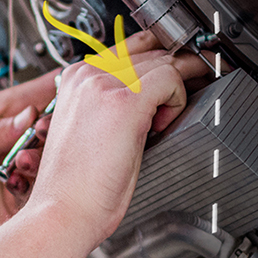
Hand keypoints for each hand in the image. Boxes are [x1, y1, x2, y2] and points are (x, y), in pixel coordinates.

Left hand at [0, 70, 60, 257]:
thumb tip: (26, 116)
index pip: (29, 96)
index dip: (53, 89)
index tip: (74, 87)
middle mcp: (9, 143)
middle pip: (48, 127)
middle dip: (52, 128)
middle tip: (46, 132)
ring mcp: (19, 171)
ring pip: (50, 159)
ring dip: (43, 159)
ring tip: (25, 163)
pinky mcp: (24, 200)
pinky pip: (45, 189)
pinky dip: (38, 186)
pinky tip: (21, 186)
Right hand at [28, 40, 210, 248]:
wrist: (62, 210)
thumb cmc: (76, 183)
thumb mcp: (90, 128)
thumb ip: (112, 102)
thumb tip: (150, 94)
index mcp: (74, 79)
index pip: (128, 47)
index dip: (159, 56)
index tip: (179, 69)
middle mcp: (87, 75)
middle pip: (150, 51)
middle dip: (177, 67)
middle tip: (194, 85)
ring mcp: (104, 85)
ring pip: (164, 61)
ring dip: (179, 85)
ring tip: (172, 116)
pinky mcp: (124, 102)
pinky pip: (170, 79)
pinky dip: (177, 99)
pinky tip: (164, 124)